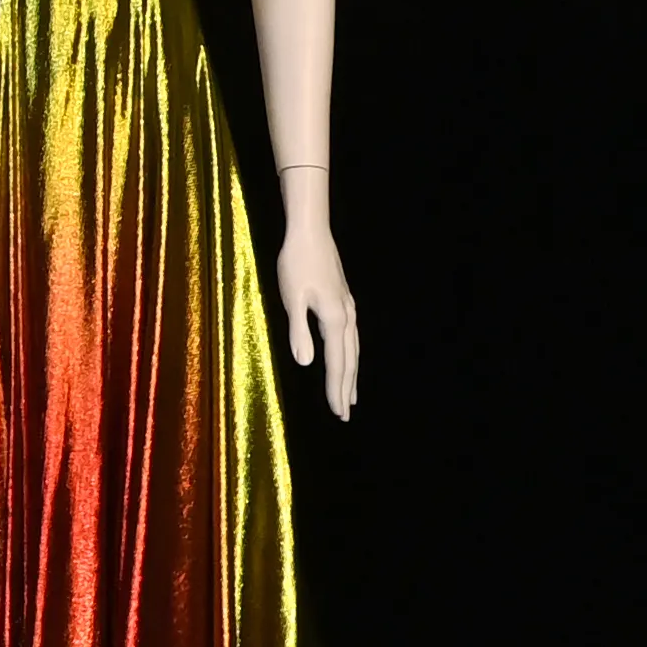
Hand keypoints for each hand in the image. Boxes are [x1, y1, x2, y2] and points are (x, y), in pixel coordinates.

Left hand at [277, 212, 362, 419]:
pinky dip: (351, 355)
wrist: (311, 233)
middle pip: (349, 360)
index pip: (337, 362)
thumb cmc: (296, 264)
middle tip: (345, 413)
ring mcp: (348, 309)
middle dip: (346, 388)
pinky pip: (351, 337)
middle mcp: (347, 317)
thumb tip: (306, 363)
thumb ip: (299, 331)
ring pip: (353, 349)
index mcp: (334, 319)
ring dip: (351, 374)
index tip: (337, 412)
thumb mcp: (292, 298)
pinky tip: (348, 358)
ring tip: (351, 395)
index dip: (336, 389)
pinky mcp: (344, 302)